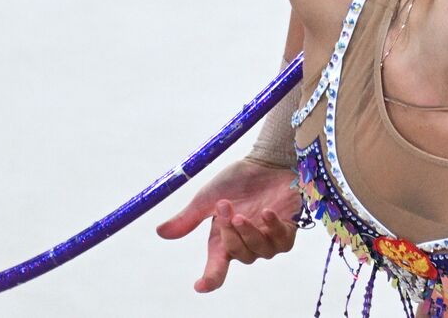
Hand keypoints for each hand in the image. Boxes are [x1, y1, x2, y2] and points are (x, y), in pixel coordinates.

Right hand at [155, 156, 300, 292]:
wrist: (265, 161)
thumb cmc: (236, 181)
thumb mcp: (208, 198)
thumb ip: (188, 218)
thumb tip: (160, 232)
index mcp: (223, 241)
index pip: (216, 269)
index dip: (210, 279)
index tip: (200, 285)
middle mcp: (246, 244)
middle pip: (238, 254)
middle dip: (230, 234)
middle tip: (226, 209)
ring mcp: (268, 239)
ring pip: (260, 252)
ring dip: (250, 233)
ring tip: (242, 213)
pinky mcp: (287, 230)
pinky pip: (282, 242)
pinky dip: (273, 229)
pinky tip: (267, 213)